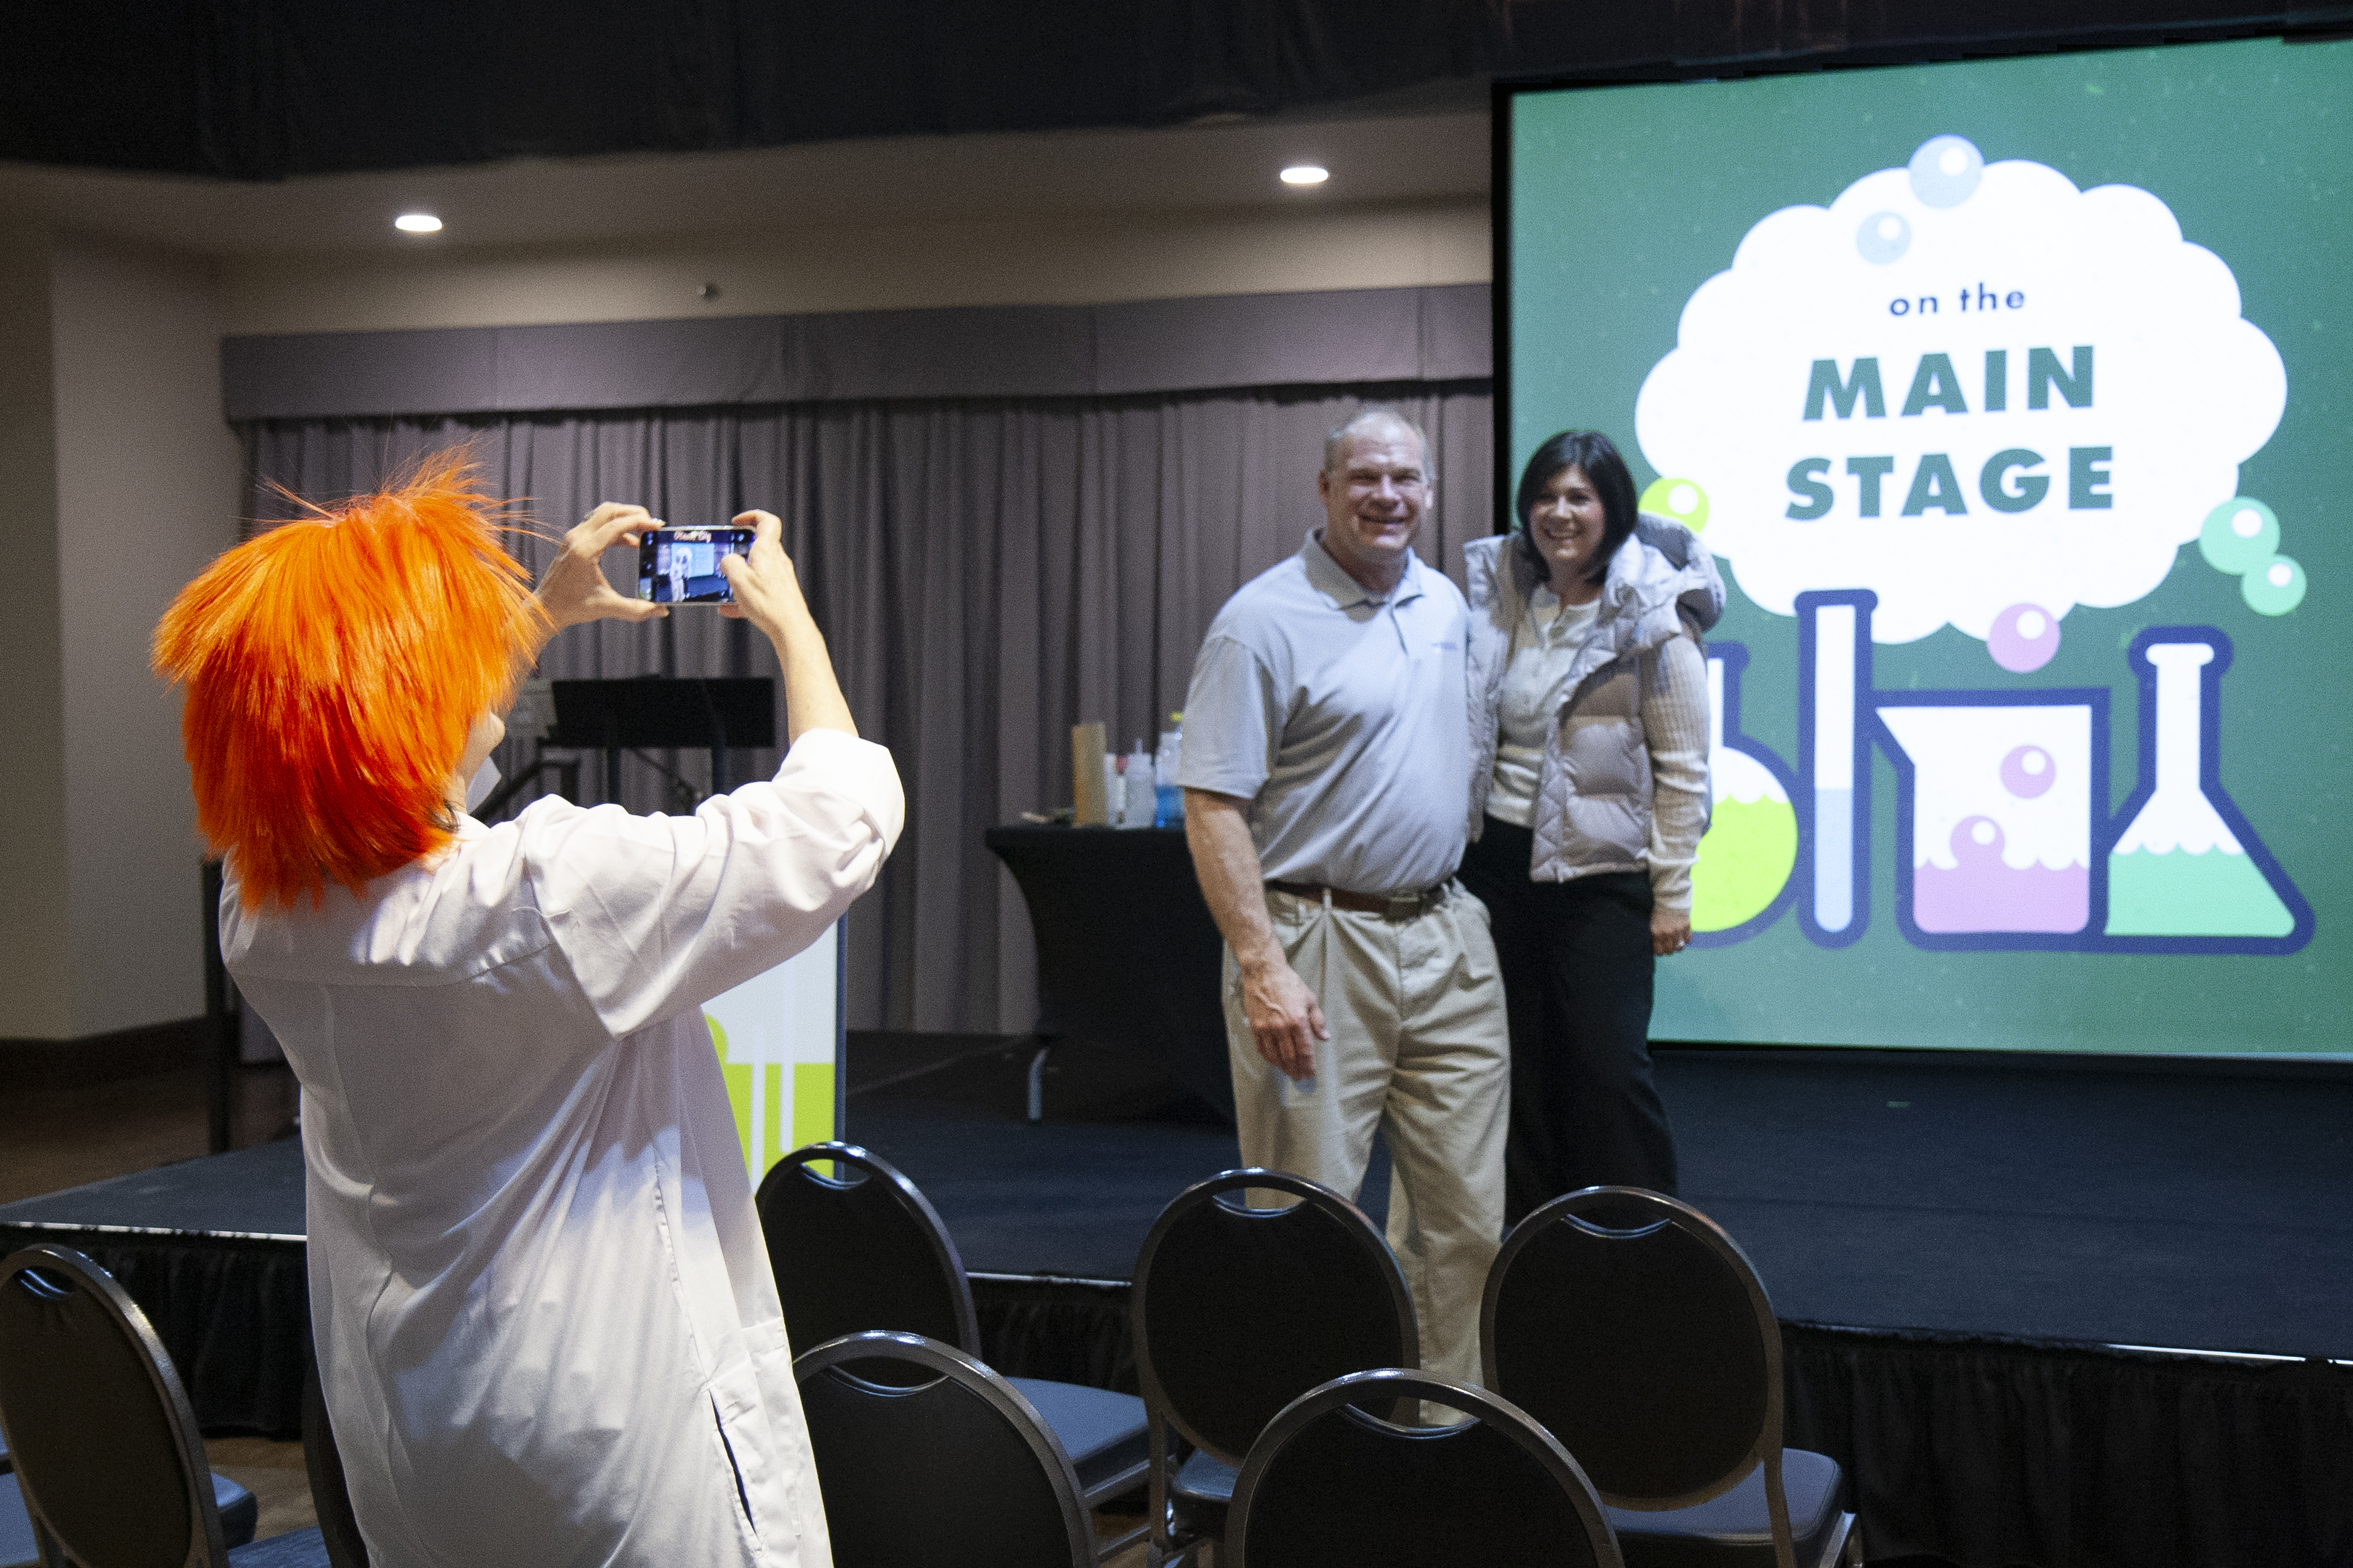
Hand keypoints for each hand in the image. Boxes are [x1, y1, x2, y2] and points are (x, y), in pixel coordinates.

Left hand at [539, 503, 668, 630]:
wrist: (546, 608)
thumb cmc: (572, 607)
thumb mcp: (607, 608)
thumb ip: (637, 610)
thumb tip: (662, 610)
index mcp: (586, 551)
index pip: (616, 525)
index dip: (640, 522)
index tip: (657, 526)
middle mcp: (578, 539)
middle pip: (610, 510)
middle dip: (634, 513)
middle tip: (652, 524)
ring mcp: (574, 537)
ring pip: (603, 514)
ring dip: (625, 519)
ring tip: (644, 533)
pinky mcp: (573, 540)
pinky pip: (598, 525)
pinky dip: (616, 528)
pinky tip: (630, 543)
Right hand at [716, 510, 810, 637]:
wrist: (790, 628)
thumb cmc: (770, 603)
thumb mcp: (738, 579)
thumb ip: (729, 563)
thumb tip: (727, 560)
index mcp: (767, 550)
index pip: (767, 521)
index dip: (752, 516)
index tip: (738, 522)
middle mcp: (777, 561)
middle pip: (760, 546)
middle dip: (740, 551)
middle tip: (727, 557)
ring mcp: (781, 578)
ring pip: (757, 570)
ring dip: (740, 576)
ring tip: (726, 586)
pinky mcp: (781, 593)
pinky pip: (759, 590)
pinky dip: (744, 596)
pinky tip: (731, 609)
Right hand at [1240, 954, 1327, 1079]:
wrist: (1264, 973)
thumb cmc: (1288, 983)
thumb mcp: (1310, 999)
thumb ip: (1318, 1020)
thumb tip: (1324, 1037)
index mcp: (1298, 1021)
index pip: (1305, 1051)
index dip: (1308, 1066)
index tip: (1310, 1074)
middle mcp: (1282, 1028)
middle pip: (1290, 1057)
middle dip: (1296, 1070)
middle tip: (1299, 1077)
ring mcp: (1267, 1029)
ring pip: (1275, 1056)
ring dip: (1283, 1067)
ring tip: (1288, 1072)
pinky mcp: (1255, 1027)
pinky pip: (1262, 1048)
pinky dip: (1269, 1058)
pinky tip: (1274, 1061)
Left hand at [1653, 906, 1692, 956]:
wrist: (1669, 898)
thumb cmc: (1659, 910)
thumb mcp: (1651, 923)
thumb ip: (1654, 935)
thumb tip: (1655, 947)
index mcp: (1656, 933)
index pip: (1659, 952)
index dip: (1659, 951)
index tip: (1659, 949)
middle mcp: (1667, 934)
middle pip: (1669, 950)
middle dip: (1668, 949)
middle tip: (1667, 945)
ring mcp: (1678, 930)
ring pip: (1679, 947)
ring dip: (1677, 945)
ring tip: (1675, 941)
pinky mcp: (1687, 926)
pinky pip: (1688, 940)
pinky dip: (1685, 939)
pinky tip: (1682, 935)